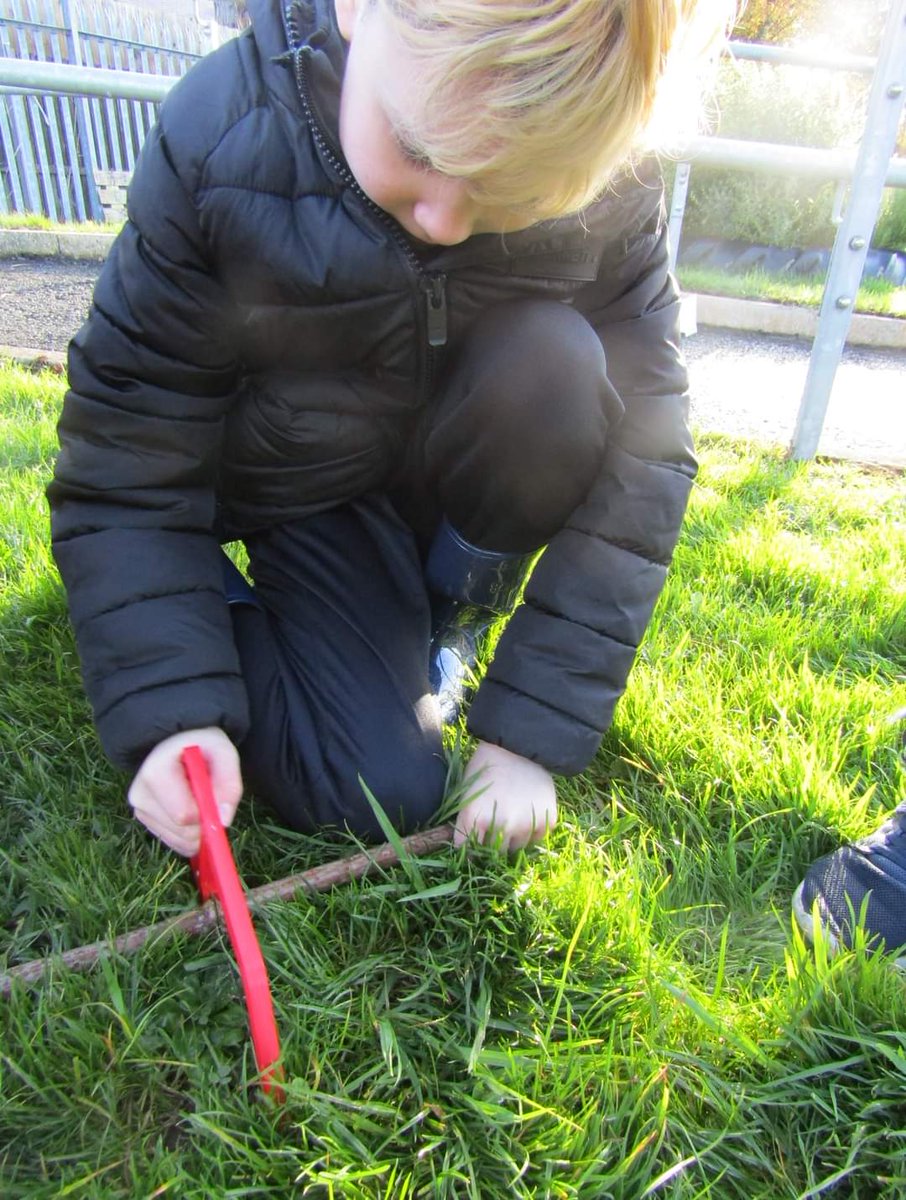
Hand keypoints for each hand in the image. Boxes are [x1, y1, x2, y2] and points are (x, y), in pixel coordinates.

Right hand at [127, 727, 242, 855]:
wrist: (178, 743)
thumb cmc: (201, 746)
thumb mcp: (223, 752)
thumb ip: (229, 782)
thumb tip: (223, 820)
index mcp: (155, 773)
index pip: (184, 814)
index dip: (207, 811)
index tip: (214, 792)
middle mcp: (140, 795)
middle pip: (183, 831)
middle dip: (205, 820)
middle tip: (207, 793)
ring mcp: (140, 811)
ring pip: (181, 841)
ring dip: (199, 827)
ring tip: (197, 796)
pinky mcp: (146, 822)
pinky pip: (177, 842)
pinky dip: (191, 833)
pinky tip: (191, 809)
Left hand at [454, 741, 556, 851]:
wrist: (517, 746)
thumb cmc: (485, 767)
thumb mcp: (465, 792)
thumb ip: (462, 822)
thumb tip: (455, 843)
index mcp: (476, 818)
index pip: (467, 851)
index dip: (467, 849)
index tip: (470, 844)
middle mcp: (501, 825)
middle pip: (493, 854)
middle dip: (489, 846)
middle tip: (491, 831)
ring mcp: (526, 824)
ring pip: (515, 849)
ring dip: (511, 840)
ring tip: (510, 819)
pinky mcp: (546, 820)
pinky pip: (536, 839)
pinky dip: (530, 832)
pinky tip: (525, 814)